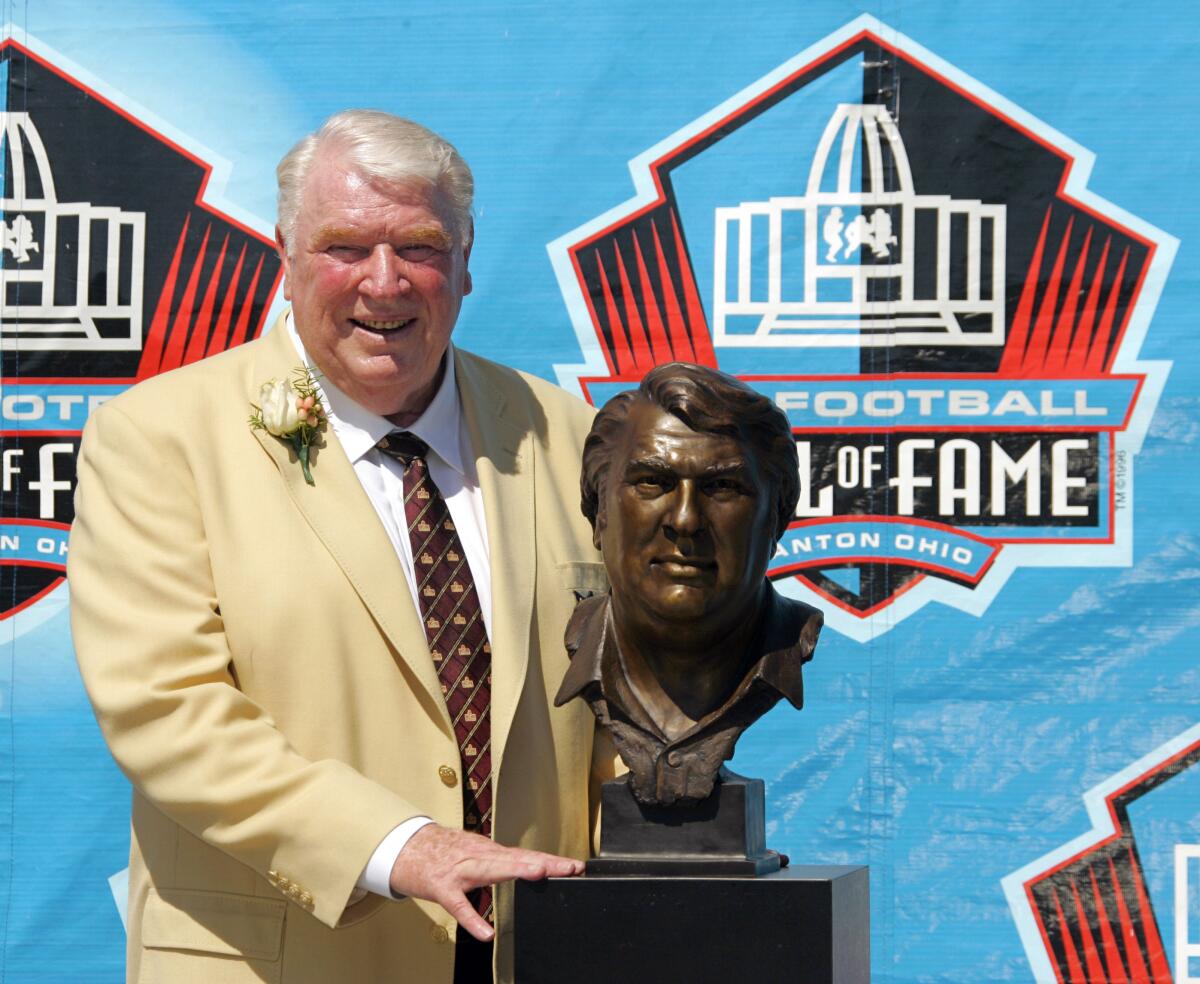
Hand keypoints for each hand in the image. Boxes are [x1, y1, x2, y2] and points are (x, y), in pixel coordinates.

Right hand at [389, 824, 584, 940]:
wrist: (408, 847)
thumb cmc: (445, 852)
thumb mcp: (476, 852)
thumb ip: (501, 860)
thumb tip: (530, 865)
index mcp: (488, 851)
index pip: (524, 854)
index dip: (550, 860)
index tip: (576, 866)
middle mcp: (478, 856)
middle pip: (514, 858)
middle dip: (541, 862)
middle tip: (567, 868)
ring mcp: (460, 871)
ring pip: (490, 869)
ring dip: (514, 870)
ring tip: (538, 874)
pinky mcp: (442, 888)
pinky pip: (459, 906)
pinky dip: (472, 919)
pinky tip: (486, 935)